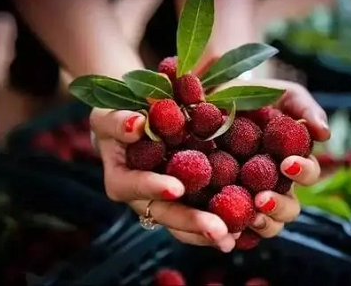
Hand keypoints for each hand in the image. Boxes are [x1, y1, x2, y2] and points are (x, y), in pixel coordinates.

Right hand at [90, 108, 236, 251]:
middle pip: (164, 213)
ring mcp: (164, 202)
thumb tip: (136, 126)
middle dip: (190, 221)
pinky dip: (219, 220)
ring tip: (233, 236)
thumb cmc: (119, 117)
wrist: (135, 125)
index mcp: (121, 178)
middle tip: (218, 229)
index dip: (152, 187)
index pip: (133, 185)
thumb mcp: (109, 113)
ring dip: (207, 231)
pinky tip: (241, 229)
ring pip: (183, 224)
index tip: (176, 187)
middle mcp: (142, 197)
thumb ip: (118, 120)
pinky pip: (199, 213)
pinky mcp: (184, 199)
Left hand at [215, 78, 330, 237]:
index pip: (307, 174)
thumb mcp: (281, 94)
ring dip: (263, 223)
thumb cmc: (252, 96)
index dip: (303, 172)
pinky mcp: (224, 202)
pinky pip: (234, 224)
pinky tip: (226, 228)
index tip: (288, 163)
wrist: (213, 99)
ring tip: (249, 214)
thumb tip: (325, 133)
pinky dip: (235, 231)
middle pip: (289, 208)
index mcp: (290, 161)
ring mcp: (249, 194)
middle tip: (262, 198)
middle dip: (280, 206)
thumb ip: (305, 108)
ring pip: (267, 223)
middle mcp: (274, 183)